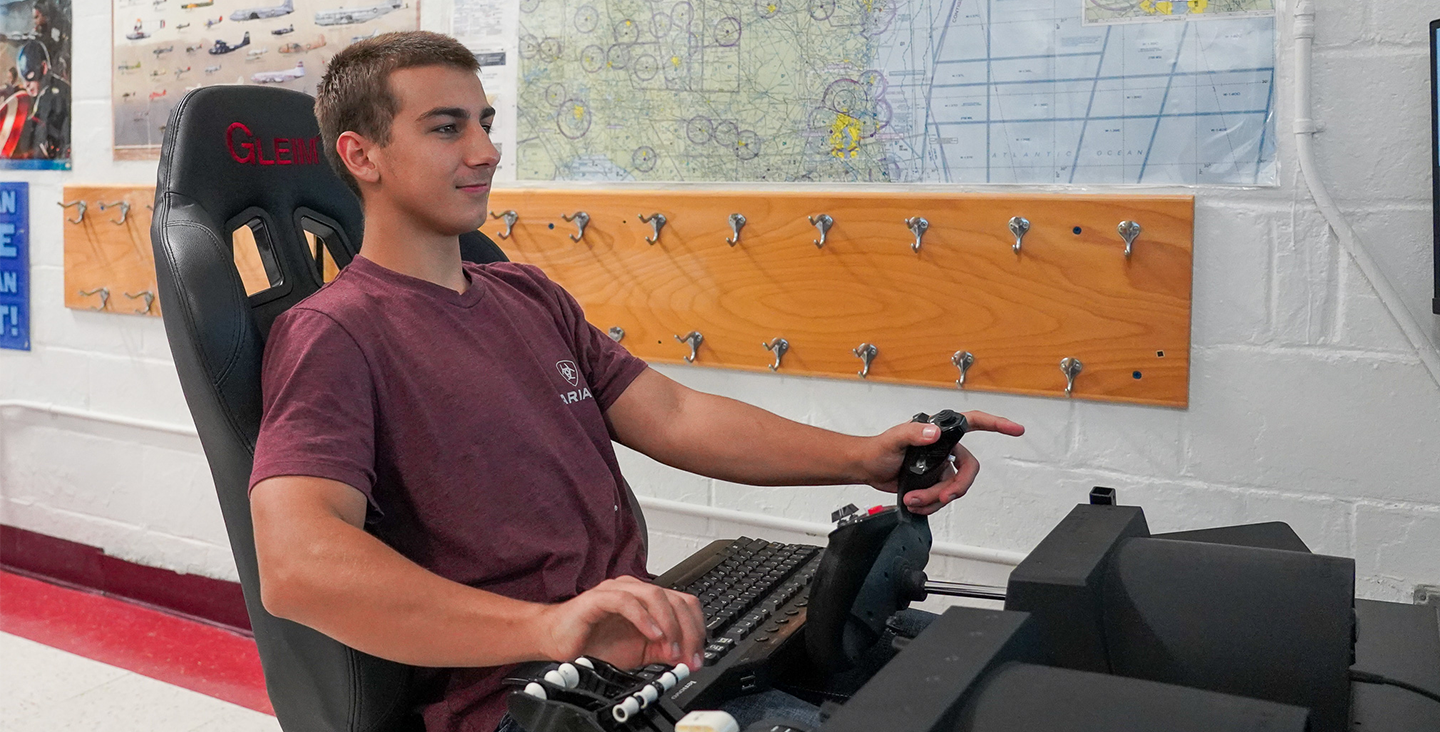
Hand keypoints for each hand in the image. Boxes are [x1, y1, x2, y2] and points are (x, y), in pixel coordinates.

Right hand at [536, 576, 705, 670]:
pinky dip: (644, 619)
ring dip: (669, 625)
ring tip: (670, 649)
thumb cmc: (593, 641)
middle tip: (688, 657)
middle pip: (676, 600)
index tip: (697, 656)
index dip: (697, 629)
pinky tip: (652, 636)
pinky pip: (627, 602)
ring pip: (656, 596)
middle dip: (688, 631)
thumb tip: (688, 657)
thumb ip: (663, 651)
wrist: (557, 641)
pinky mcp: (599, 598)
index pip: (685, 604)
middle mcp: (636, 590)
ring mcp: (618, 591)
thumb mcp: (639, 652)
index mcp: (648, 600)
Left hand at [861, 411, 1023, 515]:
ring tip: (913, 499)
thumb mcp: (894, 439)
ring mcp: (941, 467)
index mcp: (940, 433)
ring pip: (954, 488)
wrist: (867, 468)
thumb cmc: (878, 449)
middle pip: (967, 471)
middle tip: (942, 498)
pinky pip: (942, 498)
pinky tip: (914, 503)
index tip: (1016, 430)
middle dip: (956, 487)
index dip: (997, 425)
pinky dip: (930, 505)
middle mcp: (945, 448)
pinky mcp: (934, 482)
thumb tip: (933, 433)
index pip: (974, 423)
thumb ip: (912, 433)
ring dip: (935, 499)